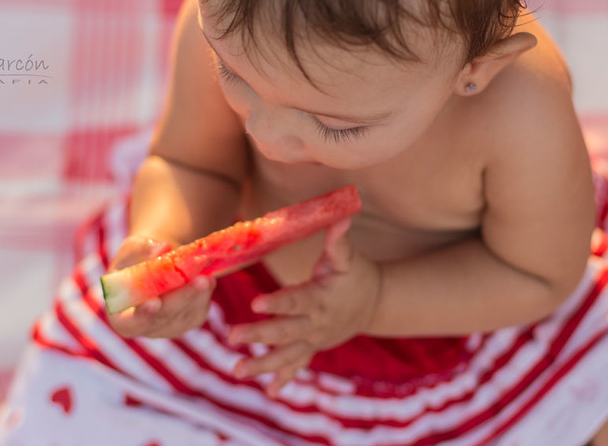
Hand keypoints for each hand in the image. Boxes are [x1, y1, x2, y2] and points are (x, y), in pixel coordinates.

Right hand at [106, 235, 216, 339]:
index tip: (155, 302)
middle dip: (182, 297)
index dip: (141, 314)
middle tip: (200, 281)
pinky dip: (204, 295)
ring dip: (197, 295)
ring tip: (207, 276)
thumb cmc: (137, 257)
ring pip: (184, 315)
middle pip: (163, 317)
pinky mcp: (188, 321)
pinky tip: (208, 279)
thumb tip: (162, 248)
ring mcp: (168, 327)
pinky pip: (198, 311)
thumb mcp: (133, 248)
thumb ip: (141, 249)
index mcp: (120, 314)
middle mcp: (144, 327)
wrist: (156, 262)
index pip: (129, 322)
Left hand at [227, 220, 381, 395]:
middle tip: (232, 336)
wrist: (375, 303)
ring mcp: (314, 339)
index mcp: (320, 298)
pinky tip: (270, 393)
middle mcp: (316, 323)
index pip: (296, 301)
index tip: (256, 303)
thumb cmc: (357, 275)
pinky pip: (298, 366)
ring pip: (287, 355)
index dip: (278, 302)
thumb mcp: (349, 258)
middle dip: (259, 334)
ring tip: (236, 371)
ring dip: (262, 364)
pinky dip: (285, 379)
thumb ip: (339, 241)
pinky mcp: (313, 348)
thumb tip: (341, 215)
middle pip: (285, 331)